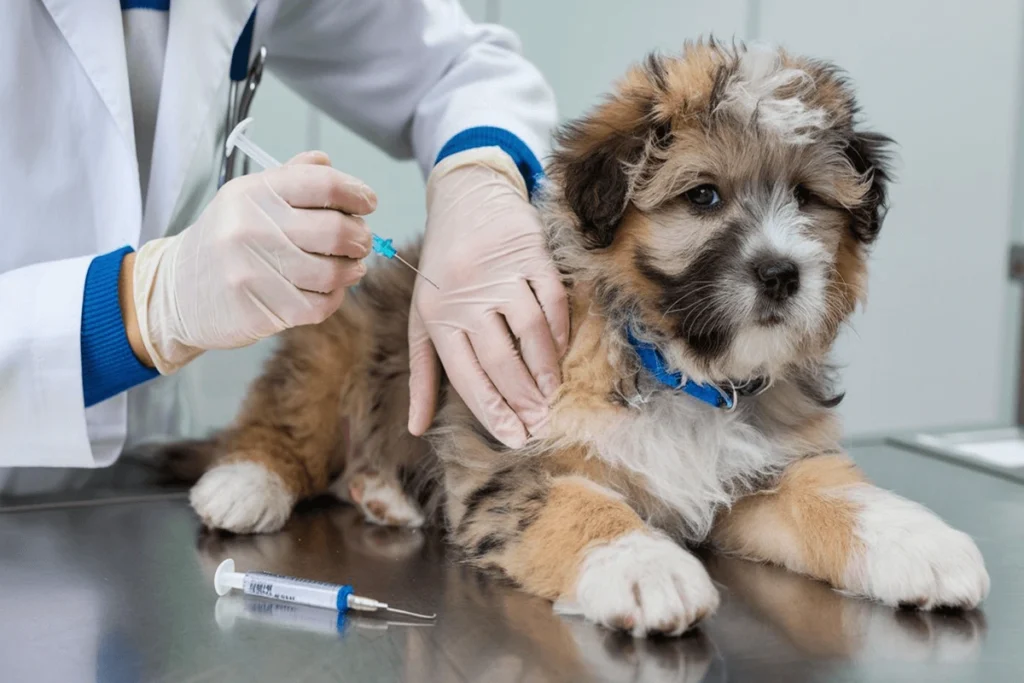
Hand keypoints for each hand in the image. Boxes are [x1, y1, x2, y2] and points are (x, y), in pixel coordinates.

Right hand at [127, 152, 374, 373]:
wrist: (177, 290)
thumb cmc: (224, 241)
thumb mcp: (246, 198)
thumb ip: (290, 179)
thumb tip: (327, 162)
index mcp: (253, 193)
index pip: (324, 184)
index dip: (357, 193)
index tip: (368, 203)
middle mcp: (251, 227)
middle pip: (337, 231)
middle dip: (361, 237)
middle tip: (362, 241)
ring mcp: (253, 270)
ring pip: (333, 272)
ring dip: (352, 270)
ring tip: (350, 267)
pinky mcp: (259, 309)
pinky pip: (319, 305)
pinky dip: (334, 298)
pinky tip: (328, 290)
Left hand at [408, 149, 568, 447]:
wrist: (464, 197)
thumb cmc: (442, 270)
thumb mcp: (423, 318)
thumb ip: (423, 374)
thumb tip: (416, 428)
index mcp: (436, 317)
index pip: (466, 376)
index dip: (492, 411)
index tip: (514, 437)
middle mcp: (465, 296)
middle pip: (500, 359)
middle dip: (522, 399)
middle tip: (540, 424)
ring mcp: (499, 273)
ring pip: (529, 332)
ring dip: (545, 369)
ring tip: (552, 396)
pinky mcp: (529, 253)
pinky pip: (551, 300)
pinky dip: (559, 331)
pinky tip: (560, 354)